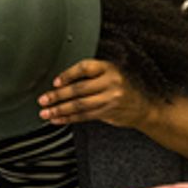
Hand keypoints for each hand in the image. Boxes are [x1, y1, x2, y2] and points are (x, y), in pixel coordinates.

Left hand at [38, 60, 157, 128]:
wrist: (143, 107)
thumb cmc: (123, 88)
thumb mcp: (111, 74)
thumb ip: (91, 76)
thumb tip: (62, 83)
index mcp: (110, 68)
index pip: (85, 68)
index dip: (68, 74)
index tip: (55, 81)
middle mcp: (111, 82)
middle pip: (79, 89)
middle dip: (58, 95)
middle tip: (44, 99)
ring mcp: (111, 98)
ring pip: (80, 104)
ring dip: (60, 109)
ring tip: (46, 112)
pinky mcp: (109, 112)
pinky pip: (85, 116)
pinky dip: (69, 118)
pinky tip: (59, 119)